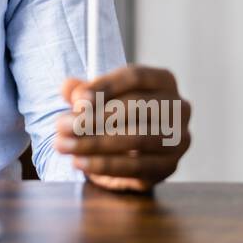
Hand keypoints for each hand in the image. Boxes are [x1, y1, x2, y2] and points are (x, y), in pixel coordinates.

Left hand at [55, 65, 190, 192]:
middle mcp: (179, 108)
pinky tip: (80, 162)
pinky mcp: (169, 166)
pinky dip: (104, 164)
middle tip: (63, 126)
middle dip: (94, 118)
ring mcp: (178, 138)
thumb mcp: (97, 98)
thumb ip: (82, 90)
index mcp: (163, 80)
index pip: (136, 77)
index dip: (105, 87)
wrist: (127, 151)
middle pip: (137, 107)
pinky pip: (136, 166)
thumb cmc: (113, 115)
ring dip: (94, 143)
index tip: (77, 100)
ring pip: (136, 138)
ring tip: (65, 144)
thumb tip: (69, 89)